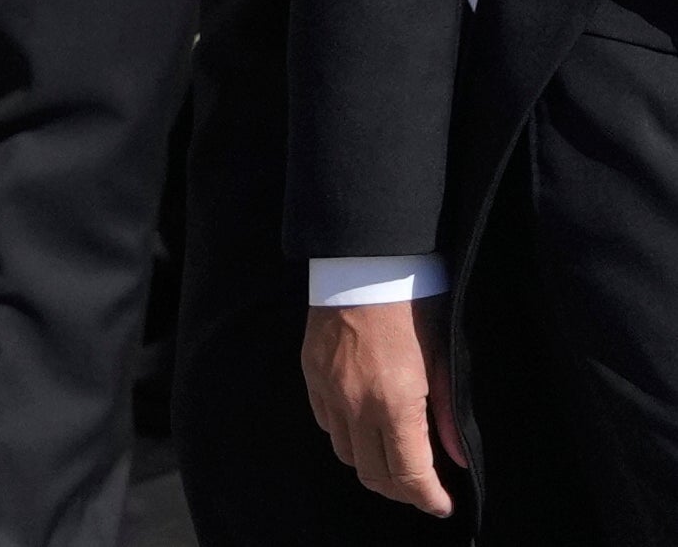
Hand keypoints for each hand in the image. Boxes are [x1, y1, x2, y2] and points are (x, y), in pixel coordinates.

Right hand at [304, 300, 459, 516]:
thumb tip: (457, 459)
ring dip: (372, 465)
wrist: (365, 263)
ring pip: (346, 453)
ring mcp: (328, 390)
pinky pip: (326, 423)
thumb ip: (447, 416)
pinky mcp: (311, 374)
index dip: (428, 498)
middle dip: (401, 491)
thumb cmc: (414, 307)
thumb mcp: (444, 361)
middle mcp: (355, 405)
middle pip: (373, 474)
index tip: (442, 504)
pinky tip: (366, 425)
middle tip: (423, 488)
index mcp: (394, 404)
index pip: (408, 475)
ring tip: (394, 459)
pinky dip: (347, 436)